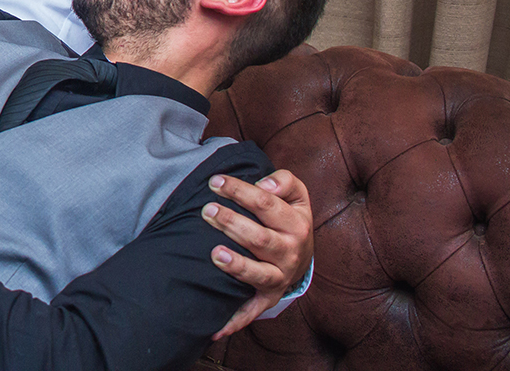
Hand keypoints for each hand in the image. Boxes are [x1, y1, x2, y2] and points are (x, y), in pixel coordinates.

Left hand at [201, 170, 312, 339]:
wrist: (302, 255)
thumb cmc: (288, 217)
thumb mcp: (295, 194)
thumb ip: (282, 181)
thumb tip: (265, 183)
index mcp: (296, 224)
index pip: (266, 203)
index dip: (239, 191)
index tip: (214, 182)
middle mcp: (289, 252)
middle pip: (260, 238)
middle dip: (232, 223)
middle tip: (207, 211)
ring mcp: (279, 277)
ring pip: (258, 274)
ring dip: (237, 266)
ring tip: (215, 254)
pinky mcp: (267, 297)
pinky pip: (251, 311)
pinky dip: (234, 321)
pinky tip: (215, 327)